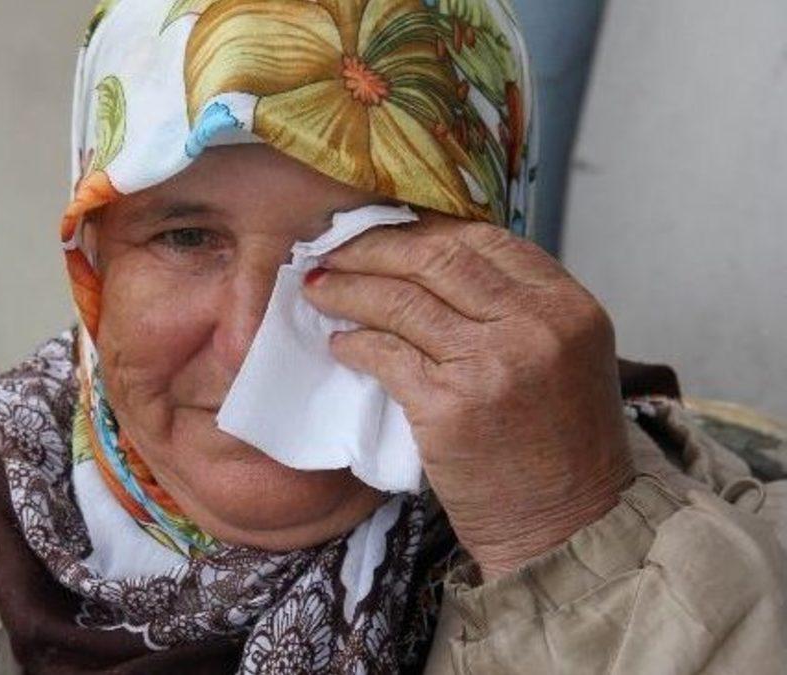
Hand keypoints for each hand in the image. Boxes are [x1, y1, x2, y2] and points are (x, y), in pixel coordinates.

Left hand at [303, 210, 633, 578]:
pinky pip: (385, 354)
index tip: (382, 230)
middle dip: (373, 248)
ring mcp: (491, 363)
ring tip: (318, 288)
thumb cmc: (559, 446)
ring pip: (401, 300)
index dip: (423, 228)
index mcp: (568, 305)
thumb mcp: (563, 357)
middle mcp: (534, 324)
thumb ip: (516, 307)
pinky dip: (354, 343)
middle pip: (435, 257)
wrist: (568, 525)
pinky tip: (339, 344)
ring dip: (349, 289)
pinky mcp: (450, 406)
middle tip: (331, 251)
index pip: (484, 238)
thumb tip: (433, 260)